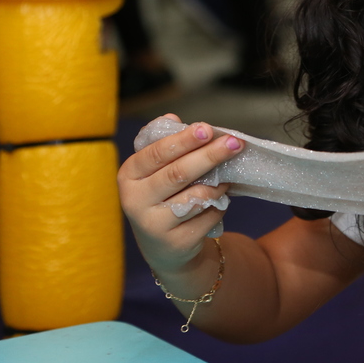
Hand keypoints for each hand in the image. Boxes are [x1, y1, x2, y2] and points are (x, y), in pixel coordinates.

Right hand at [117, 113, 243, 272]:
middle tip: (235, 143)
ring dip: (219, 184)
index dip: (183, 141)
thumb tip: (172, 118)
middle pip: (178, 173)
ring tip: (225, 180)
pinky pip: (208, 215)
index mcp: (129, 175)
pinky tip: (217, 204)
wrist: (166, 246)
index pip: (156, 154)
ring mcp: (152, 225)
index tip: (207, 129)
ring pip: (197, 196)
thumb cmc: (165, 196)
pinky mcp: (176, 242)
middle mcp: (134, 200)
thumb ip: (165, 143)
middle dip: (210, 155)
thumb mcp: (157, 170)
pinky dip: (220, 205)